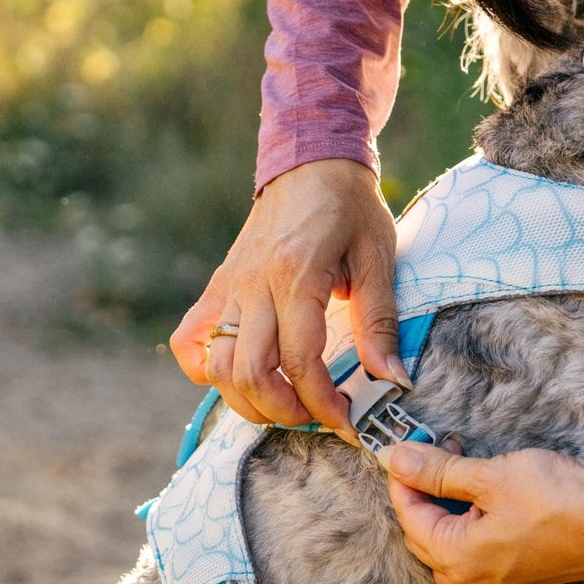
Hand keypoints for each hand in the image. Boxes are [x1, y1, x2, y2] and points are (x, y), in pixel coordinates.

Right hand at [170, 159, 403, 439]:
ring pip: (218, 366)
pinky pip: (190, 341)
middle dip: (284, 411)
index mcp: (296, 277)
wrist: (312, 160)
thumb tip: (393, 380)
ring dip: (248, 401)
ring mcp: (228, 287)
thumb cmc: (351, 208)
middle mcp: (253, 285)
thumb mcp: (379, 259)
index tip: (347, 423)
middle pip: (249, 373)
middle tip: (316, 416)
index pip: (300, 361)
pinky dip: (206, 370)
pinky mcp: (217, 287)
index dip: (323, 404)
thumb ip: (380, 323)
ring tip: (286, 404)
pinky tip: (238, 376)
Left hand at [375, 443, 583, 583]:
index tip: (404, 450)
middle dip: (427, 497)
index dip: (404, 480)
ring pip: (457, 565)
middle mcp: (479, 582)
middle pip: (429, 542)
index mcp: (459, 557)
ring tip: (464, 485)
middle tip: (439, 456)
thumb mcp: (491, 475)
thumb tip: (398, 459)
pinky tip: (491, 565)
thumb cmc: (558, 496)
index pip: (411, 517)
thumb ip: (440, 472)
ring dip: (451, 525)